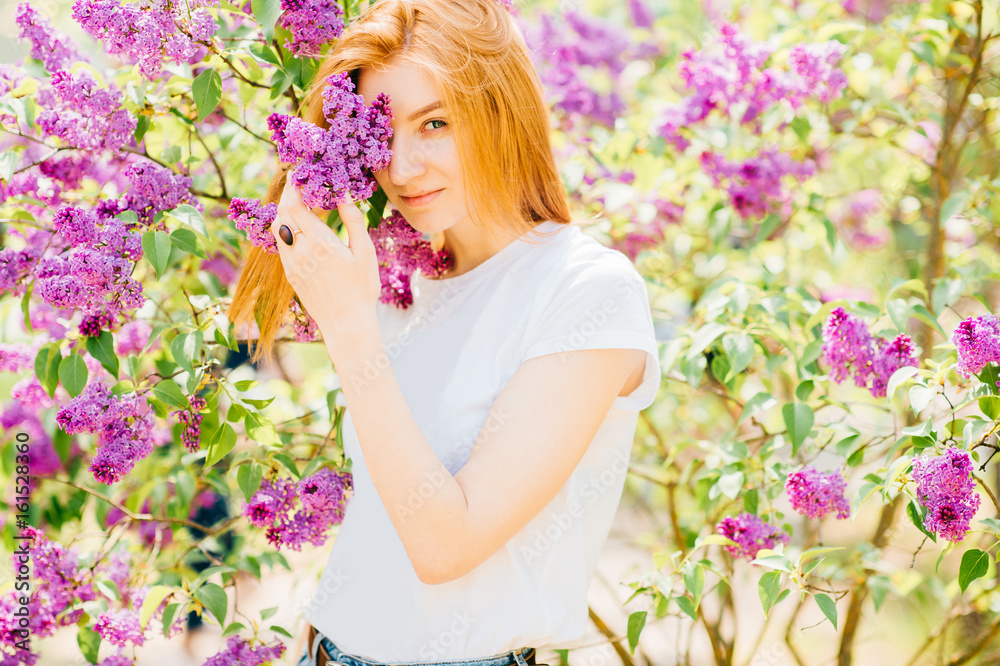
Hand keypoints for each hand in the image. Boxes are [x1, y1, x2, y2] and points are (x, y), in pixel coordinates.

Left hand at [271, 178, 381, 337]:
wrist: (346, 323)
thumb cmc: (362, 289)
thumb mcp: (365, 253)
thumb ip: (353, 221)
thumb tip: (344, 195)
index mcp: (320, 243)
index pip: (296, 205)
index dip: (294, 186)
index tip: (299, 173)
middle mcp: (300, 251)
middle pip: (282, 213)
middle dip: (286, 194)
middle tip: (296, 181)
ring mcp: (292, 264)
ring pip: (277, 228)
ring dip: (283, 210)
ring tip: (295, 199)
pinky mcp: (290, 274)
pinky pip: (281, 244)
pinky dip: (285, 228)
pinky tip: (296, 225)